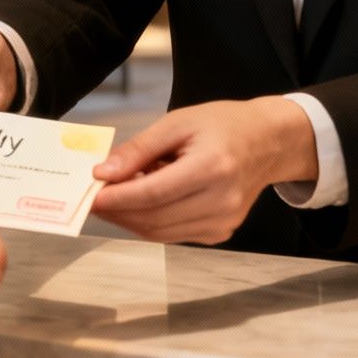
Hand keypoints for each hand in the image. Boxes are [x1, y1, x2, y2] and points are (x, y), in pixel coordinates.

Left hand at [87, 98, 317, 245]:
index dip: (117, 198)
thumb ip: (139, 149)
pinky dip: (151, 223)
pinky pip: (174, 235)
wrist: (267, 142)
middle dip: (117, 211)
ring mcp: (224, 222)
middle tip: (93, 196)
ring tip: (114, 198)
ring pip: (160, 233)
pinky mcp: (221, 233)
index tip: (90, 194)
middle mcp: (222, 201)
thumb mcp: (177, 122)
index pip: (153, 193)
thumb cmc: (222, 125)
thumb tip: (103, 173)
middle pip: (154, 219)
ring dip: (130, 220)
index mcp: (212, 167)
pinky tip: (142, 203)